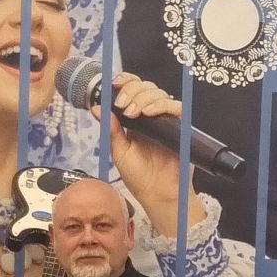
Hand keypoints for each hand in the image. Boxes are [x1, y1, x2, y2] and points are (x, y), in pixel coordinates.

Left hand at [94, 74, 204, 232]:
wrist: (157, 194)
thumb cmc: (139, 177)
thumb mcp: (119, 151)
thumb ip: (111, 129)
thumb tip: (97, 108)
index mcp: (136, 119)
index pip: (133, 90)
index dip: (125, 82)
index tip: (114, 84)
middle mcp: (152, 116)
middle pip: (145, 87)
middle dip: (131, 90)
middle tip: (123, 105)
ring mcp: (166, 120)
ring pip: (159, 93)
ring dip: (143, 97)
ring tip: (133, 112)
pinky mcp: (180, 127)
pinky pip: (174, 107)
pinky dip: (161, 105)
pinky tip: (149, 112)